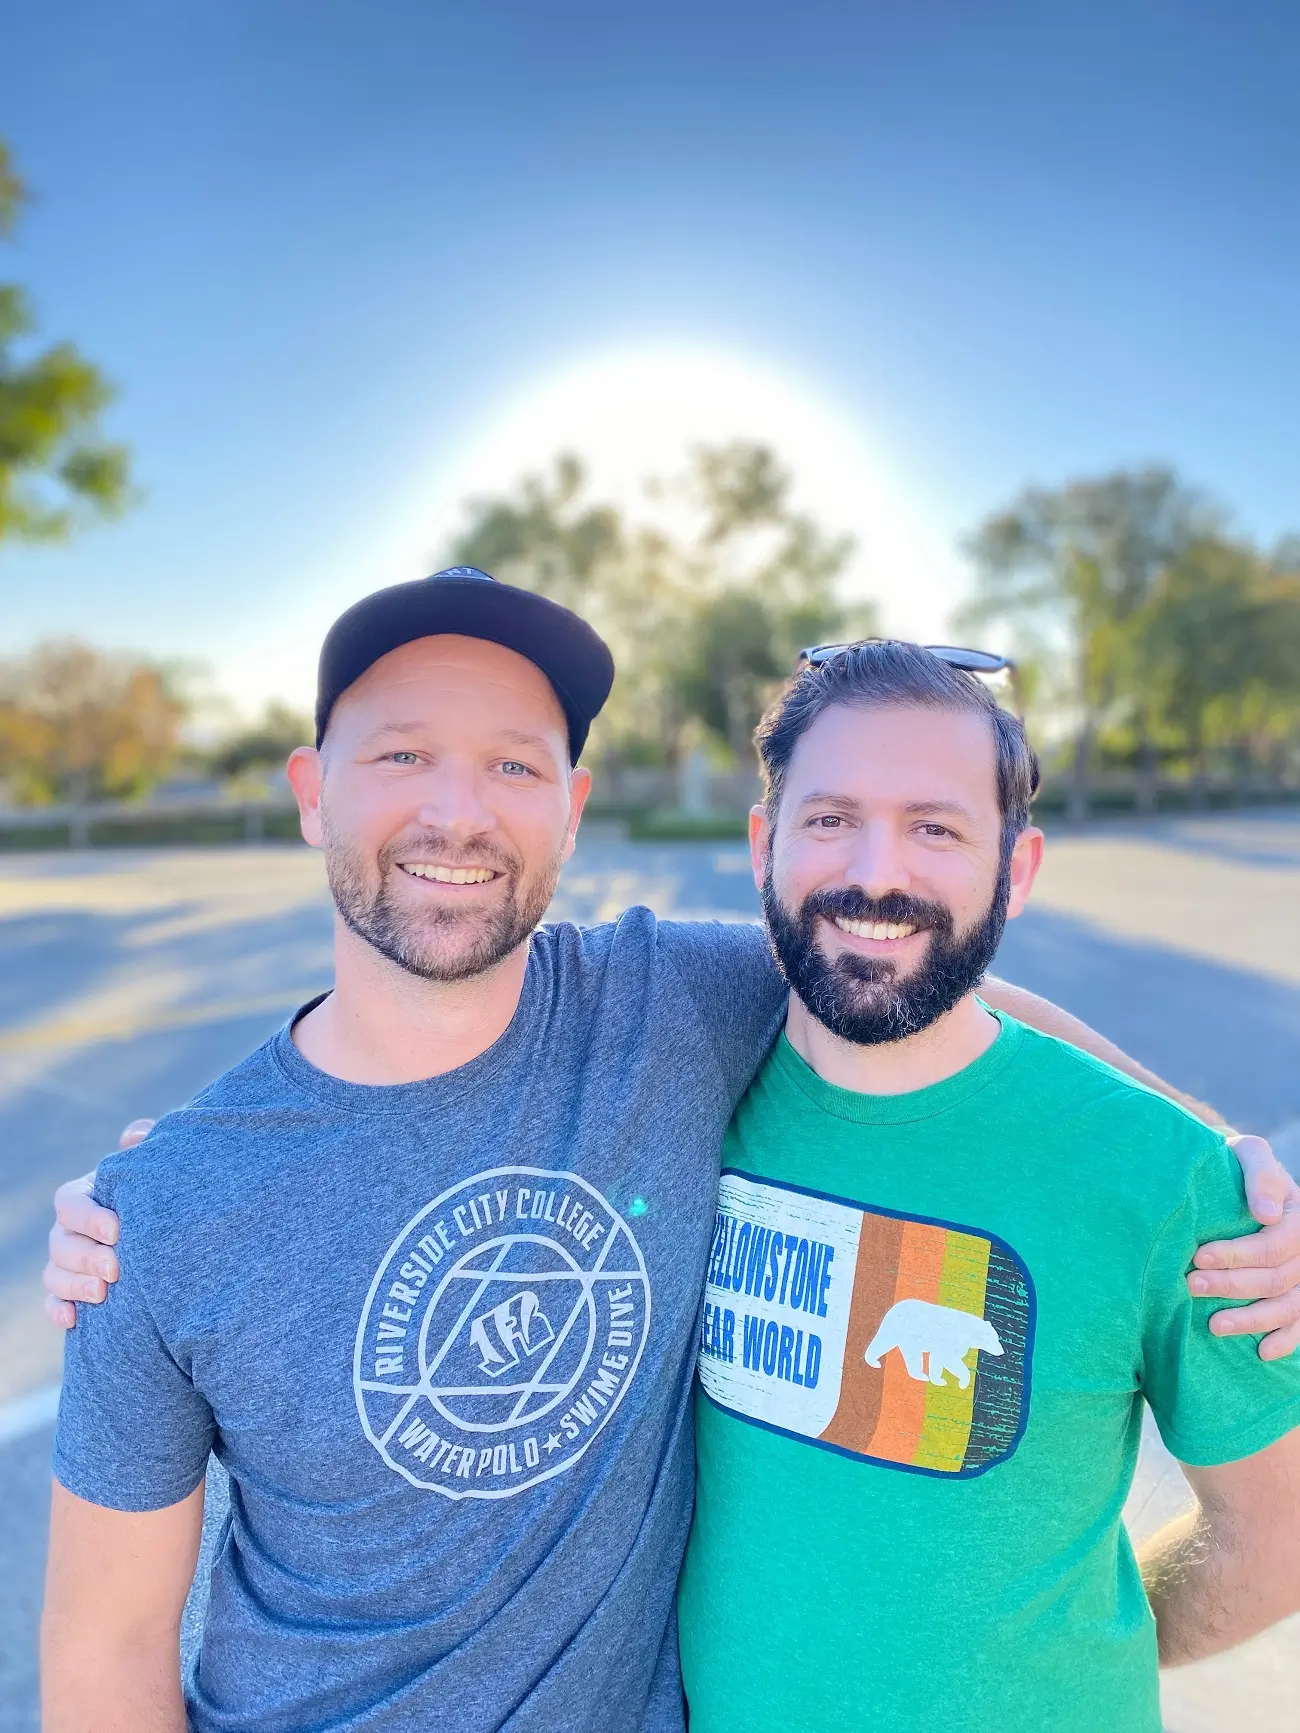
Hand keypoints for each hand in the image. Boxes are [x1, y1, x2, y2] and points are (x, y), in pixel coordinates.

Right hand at [42, 1119, 151, 1329]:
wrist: (182, 1234)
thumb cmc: (168, 1193)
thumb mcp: (161, 1168)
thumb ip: (147, 1148)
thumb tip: (134, 1135)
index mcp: (89, 1195)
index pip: (69, 1203)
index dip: (88, 1217)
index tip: (117, 1230)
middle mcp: (74, 1229)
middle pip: (60, 1242)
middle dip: (86, 1257)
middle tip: (116, 1268)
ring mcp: (71, 1262)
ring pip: (54, 1274)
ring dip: (74, 1285)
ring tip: (104, 1293)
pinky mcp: (76, 1292)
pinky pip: (54, 1303)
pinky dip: (59, 1311)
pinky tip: (76, 1320)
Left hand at [1188, 1133, 1299, 1359]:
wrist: (1243, 1178)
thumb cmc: (1240, 1166)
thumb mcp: (1249, 1155)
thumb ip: (1259, 1176)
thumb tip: (1265, 1213)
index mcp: (1297, 1216)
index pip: (1273, 1245)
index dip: (1237, 1254)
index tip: (1199, 1256)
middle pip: (1275, 1279)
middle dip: (1232, 1285)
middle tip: (1191, 1286)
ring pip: (1287, 1307)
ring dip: (1251, 1320)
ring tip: (1214, 1326)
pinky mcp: (1298, 1293)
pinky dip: (1285, 1341)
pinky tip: (1262, 1352)